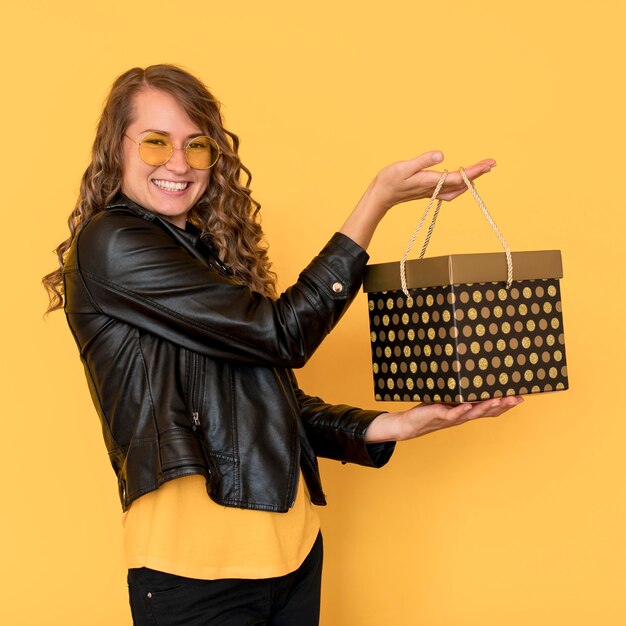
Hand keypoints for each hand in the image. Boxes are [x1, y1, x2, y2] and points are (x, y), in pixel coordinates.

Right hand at [339, 151, 495, 249]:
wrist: (380, 196)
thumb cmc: (389, 181)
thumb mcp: (404, 167)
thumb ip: (422, 161)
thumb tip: (441, 155)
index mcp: (430, 181)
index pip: (458, 177)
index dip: (475, 171)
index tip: (489, 164)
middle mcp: (434, 188)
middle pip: (462, 184)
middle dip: (477, 174)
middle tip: (492, 163)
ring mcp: (431, 192)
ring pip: (457, 189)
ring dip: (471, 181)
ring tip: (482, 170)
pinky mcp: (428, 192)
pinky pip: (449, 191)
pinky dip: (460, 186)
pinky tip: (463, 182)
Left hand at [364, 396, 522, 442]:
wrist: (409, 423)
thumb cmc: (429, 408)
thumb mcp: (447, 397)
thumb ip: (458, 390)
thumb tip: (468, 371)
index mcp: (467, 411)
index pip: (490, 409)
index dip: (506, 405)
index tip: (521, 397)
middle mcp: (463, 415)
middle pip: (487, 412)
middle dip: (503, 405)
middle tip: (517, 398)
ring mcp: (453, 416)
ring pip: (474, 413)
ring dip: (487, 407)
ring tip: (500, 400)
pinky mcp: (440, 415)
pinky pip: (453, 413)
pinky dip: (461, 410)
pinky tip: (468, 405)